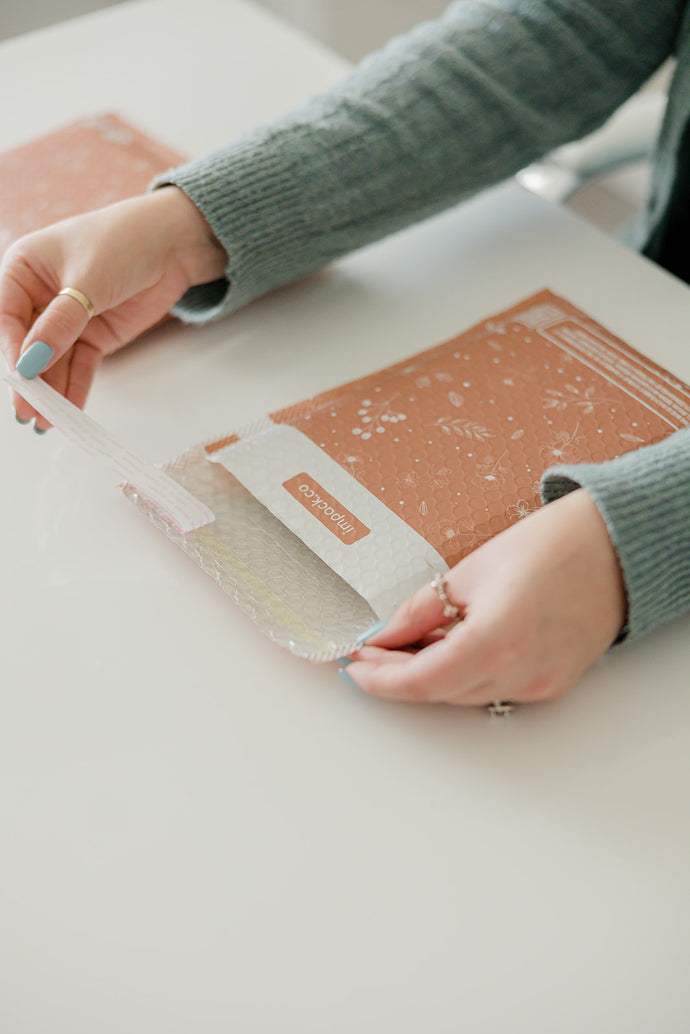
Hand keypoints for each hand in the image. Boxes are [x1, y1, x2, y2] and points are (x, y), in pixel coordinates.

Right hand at [0, 187, 226, 428]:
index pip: (6, 315)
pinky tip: (69, 411)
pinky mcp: (93, 336)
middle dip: (29, 378)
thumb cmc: (124, 242)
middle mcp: (39, 295)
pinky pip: (78, 366)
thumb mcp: (87, 281)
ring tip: (47, 421)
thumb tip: (30, 362)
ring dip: (51, 390)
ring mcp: (67, 319)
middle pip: (27, 343)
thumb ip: (60, 324)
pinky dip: (74, 388)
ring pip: (53, 360)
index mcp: (23, 268)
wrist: (174, 244)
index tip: (21, 376)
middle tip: (28, 411)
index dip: (11, 348)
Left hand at [342, 488, 626, 705]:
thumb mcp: (468, 572)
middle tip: (371, 652)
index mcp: (494, 642)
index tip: (354, 666)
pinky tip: (446, 649)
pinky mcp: (552, 683)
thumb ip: (419, 611)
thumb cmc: (551, 546)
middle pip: (439, 693)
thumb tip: (384, 636)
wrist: (614, 547)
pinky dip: (463, 675)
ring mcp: (539, 684)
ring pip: (464, 695)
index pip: (419, 681)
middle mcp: (520, 674)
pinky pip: (493, 690)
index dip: (379, 679)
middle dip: (398, 675)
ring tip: (406, 645)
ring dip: (429, 676)